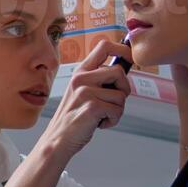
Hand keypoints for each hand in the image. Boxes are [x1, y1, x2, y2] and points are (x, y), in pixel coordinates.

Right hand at [37, 38, 131, 158]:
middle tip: (113, 101)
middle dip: (124, 88)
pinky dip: (113, 120)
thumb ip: (98, 79)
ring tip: (102, 116)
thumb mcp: (82, 92)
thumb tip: (124, 68)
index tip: (130, 59)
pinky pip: (117, 110)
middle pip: (118, 71)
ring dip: (117, 109)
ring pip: (121, 95)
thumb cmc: (73, 118)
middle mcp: (81, 78)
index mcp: (80, 72)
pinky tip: (99, 123)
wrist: (57, 140)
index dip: (122, 49)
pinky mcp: (92, 107)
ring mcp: (85, 92)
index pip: (104, 46)